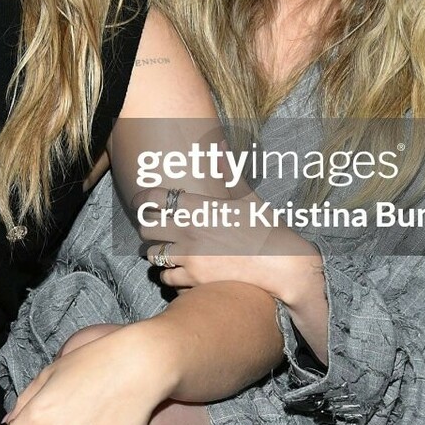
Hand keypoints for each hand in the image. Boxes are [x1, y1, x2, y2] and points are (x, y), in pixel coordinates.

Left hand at [129, 185, 316, 288]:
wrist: (284, 266)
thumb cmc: (268, 230)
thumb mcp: (247, 198)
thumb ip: (227, 172)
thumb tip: (220, 144)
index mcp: (199, 207)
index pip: (153, 198)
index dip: (142, 199)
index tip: (140, 202)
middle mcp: (189, 230)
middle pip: (146, 227)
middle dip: (149, 227)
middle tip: (156, 229)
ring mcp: (190, 257)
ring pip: (152, 255)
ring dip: (157, 253)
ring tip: (168, 252)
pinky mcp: (195, 280)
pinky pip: (166, 278)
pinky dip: (170, 276)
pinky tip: (181, 271)